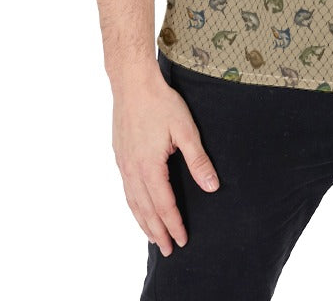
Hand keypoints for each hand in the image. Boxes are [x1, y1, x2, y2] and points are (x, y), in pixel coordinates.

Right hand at [112, 74, 220, 256]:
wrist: (132, 83)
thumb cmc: (161, 103)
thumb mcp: (186, 130)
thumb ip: (198, 160)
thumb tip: (212, 187)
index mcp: (149, 167)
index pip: (164, 205)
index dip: (174, 225)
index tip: (183, 240)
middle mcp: (132, 170)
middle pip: (146, 210)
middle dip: (158, 232)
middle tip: (169, 250)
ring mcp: (123, 163)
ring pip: (133, 202)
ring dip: (144, 222)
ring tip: (153, 237)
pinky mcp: (120, 155)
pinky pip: (126, 189)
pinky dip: (134, 205)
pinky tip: (139, 207)